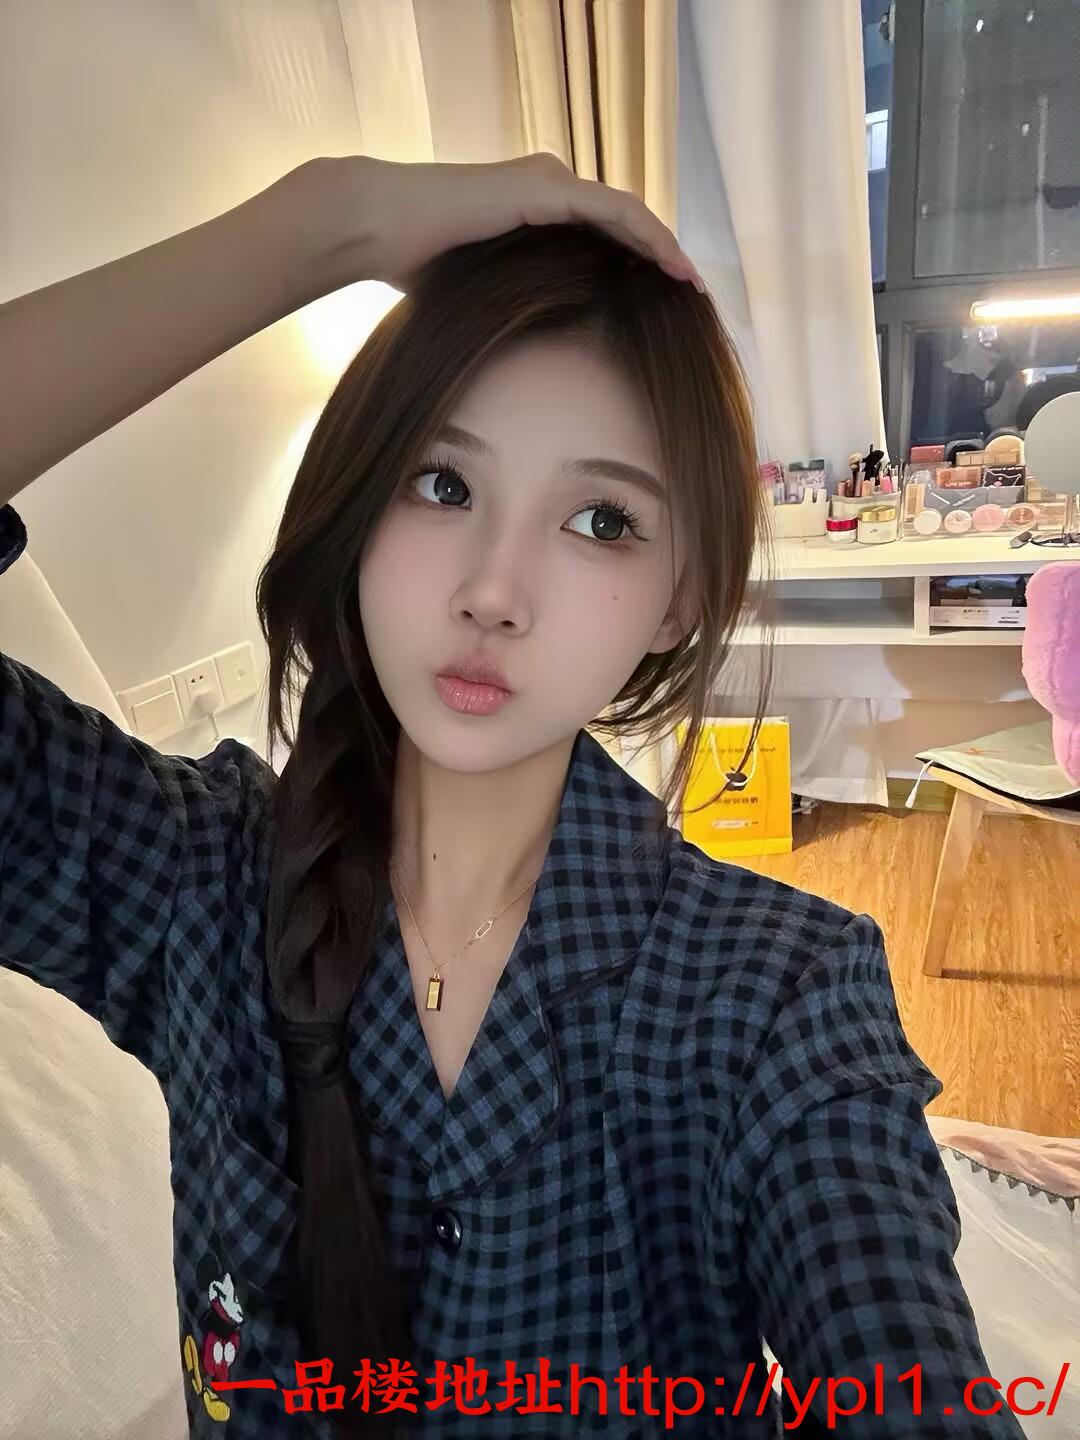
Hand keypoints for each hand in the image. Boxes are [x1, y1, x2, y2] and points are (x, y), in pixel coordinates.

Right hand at [300, 152, 703, 295]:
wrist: (378, 226)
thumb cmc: (416, 263)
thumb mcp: (482, 288)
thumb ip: (514, 299)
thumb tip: (528, 346)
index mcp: (536, 207)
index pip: (604, 233)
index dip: (640, 263)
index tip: (667, 301)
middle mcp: (550, 185)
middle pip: (625, 223)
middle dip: (663, 259)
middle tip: (696, 297)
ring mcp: (549, 182)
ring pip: (628, 215)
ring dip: (666, 249)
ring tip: (695, 287)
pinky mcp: (545, 187)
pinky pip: (614, 212)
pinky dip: (648, 237)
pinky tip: (673, 266)